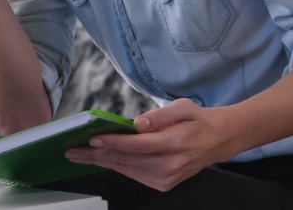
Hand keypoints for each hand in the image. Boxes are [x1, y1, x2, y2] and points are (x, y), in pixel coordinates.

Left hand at [64, 99, 237, 191]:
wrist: (219, 140)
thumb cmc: (199, 120)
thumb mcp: (184, 107)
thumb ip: (160, 115)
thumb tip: (138, 123)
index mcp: (175, 144)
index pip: (137, 145)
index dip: (113, 142)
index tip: (92, 138)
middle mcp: (170, 165)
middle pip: (126, 160)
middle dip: (97, 154)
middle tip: (73, 150)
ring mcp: (167, 178)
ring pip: (127, 169)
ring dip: (101, 162)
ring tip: (80, 155)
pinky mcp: (164, 184)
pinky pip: (134, 174)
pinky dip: (116, 166)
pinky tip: (101, 159)